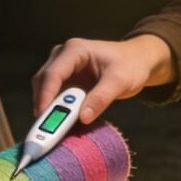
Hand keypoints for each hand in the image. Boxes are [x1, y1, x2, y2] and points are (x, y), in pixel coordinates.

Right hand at [31, 35, 174, 122]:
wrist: (136, 60)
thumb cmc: (130, 65)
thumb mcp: (120, 81)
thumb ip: (101, 98)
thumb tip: (83, 118)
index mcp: (75, 50)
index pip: (53, 73)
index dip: (45, 95)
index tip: (43, 116)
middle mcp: (63, 56)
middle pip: (43, 82)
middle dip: (43, 105)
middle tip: (46, 130)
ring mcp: (62, 68)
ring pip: (44, 90)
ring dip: (48, 109)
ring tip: (54, 130)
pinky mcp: (65, 80)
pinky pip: (54, 96)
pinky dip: (56, 110)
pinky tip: (62, 124)